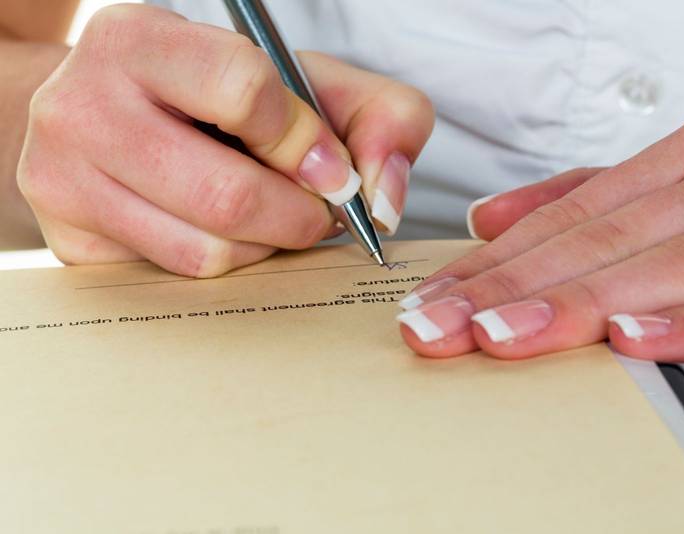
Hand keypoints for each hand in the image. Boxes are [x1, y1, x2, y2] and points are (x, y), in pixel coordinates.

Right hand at [17, 5, 432, 276]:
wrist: (117, 117)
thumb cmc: (219, 100)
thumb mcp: (306, 83)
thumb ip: (380, 116)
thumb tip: (381, 201)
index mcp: (141, 40)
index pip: (242, 90)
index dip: (305, 141)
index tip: (328, 168)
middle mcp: (82, 105)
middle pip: (227, 194)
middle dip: (297, 217)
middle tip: (314, 212)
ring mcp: (63, 179)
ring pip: (206, 251)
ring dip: (266, 246)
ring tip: (272, 217)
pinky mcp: (71, 242)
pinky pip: (179, 279)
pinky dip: (229, 266)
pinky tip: (231, 234)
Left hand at [398, 114, 683, 362]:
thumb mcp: (680, 190)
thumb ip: (588, 200)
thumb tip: (488, 217)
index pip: (568, 216)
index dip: (492, 261)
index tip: (432, 299)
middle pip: (600, 241)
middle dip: (507, 288)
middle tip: (437, 327)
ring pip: (664, 268)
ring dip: (576, 306)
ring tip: (502, 335)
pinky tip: (631, 340)